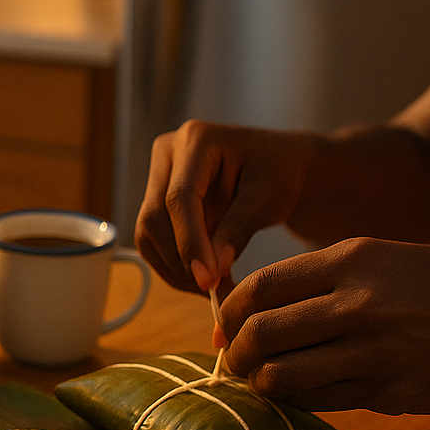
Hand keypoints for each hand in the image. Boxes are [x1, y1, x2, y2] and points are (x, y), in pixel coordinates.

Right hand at [136, 120, 321, 293]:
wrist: (280, 166)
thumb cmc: (281, 173)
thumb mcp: (268, 198)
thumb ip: (238, 230)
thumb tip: (211, 272)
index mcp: (196, 140)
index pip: (179, 198)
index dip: (189, 242)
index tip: (208, 279)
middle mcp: (168, 153)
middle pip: (154, 216)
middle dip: (181, 260)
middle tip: (212, 290)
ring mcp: (158, 176)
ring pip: (148, 234)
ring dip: (175, 268)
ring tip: (212, 286)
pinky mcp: (157, 201)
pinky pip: (153, 241)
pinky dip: (174, 266)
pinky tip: (202, 277)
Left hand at [218, 236, 429, 416]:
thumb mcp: (376, 256)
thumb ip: (313, 278)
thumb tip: (245, 310)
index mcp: (349, 262)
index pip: (260, 288)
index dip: (230, 311)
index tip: (225, 325)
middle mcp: (358, 305)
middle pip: (262, 334)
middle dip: (236, 352)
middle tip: (234, 359)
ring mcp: (373, 352)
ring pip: (283, 377)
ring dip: (260, 383)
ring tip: (260, 380)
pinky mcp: (386, 392)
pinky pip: (318, 402)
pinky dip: (295, 400)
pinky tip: (297, 392)